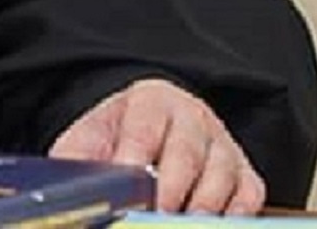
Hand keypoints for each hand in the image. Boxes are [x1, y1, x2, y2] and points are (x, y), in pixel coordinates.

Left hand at [48, 79, 264, 214]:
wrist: (147, 129)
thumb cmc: (116, 140)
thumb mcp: (88, 141)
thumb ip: (77, 162)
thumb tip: (67, 191)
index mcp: (151, 101)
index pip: (144, 128)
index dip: (135, 158)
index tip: (127, 184)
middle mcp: (193, 117)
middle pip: (187, 154)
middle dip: (169, 191)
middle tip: (155, 216)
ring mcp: (223, 145)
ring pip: (222, 177)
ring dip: (201, 209)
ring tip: (179, 225)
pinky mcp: (245, 174)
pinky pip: (249, 197)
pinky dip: (234, 216)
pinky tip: (210, 226)